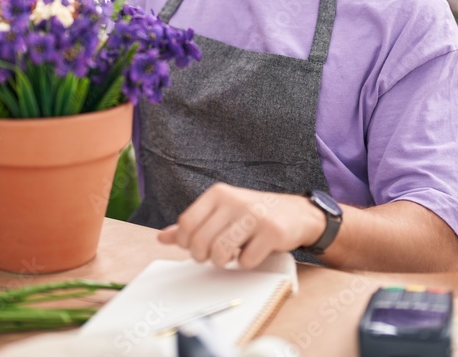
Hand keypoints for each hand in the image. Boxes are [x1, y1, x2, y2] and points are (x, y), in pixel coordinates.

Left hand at [158, 183, 325, 268]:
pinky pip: (246, 260)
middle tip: (214, 256)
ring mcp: (254, 215)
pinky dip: (246, 263)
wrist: (295, 213)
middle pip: (201, 241)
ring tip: (231, 256)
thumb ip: (193, 225)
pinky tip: (252, 252)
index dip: (186, 243)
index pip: (186, 223)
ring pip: (221, 252)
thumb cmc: (252, 215)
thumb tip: (162, 237)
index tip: (196, 247)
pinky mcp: (272, 231)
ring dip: (223, 262)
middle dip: (204, 256)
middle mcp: (234, 201)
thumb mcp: (220, 213)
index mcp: (217, 194)